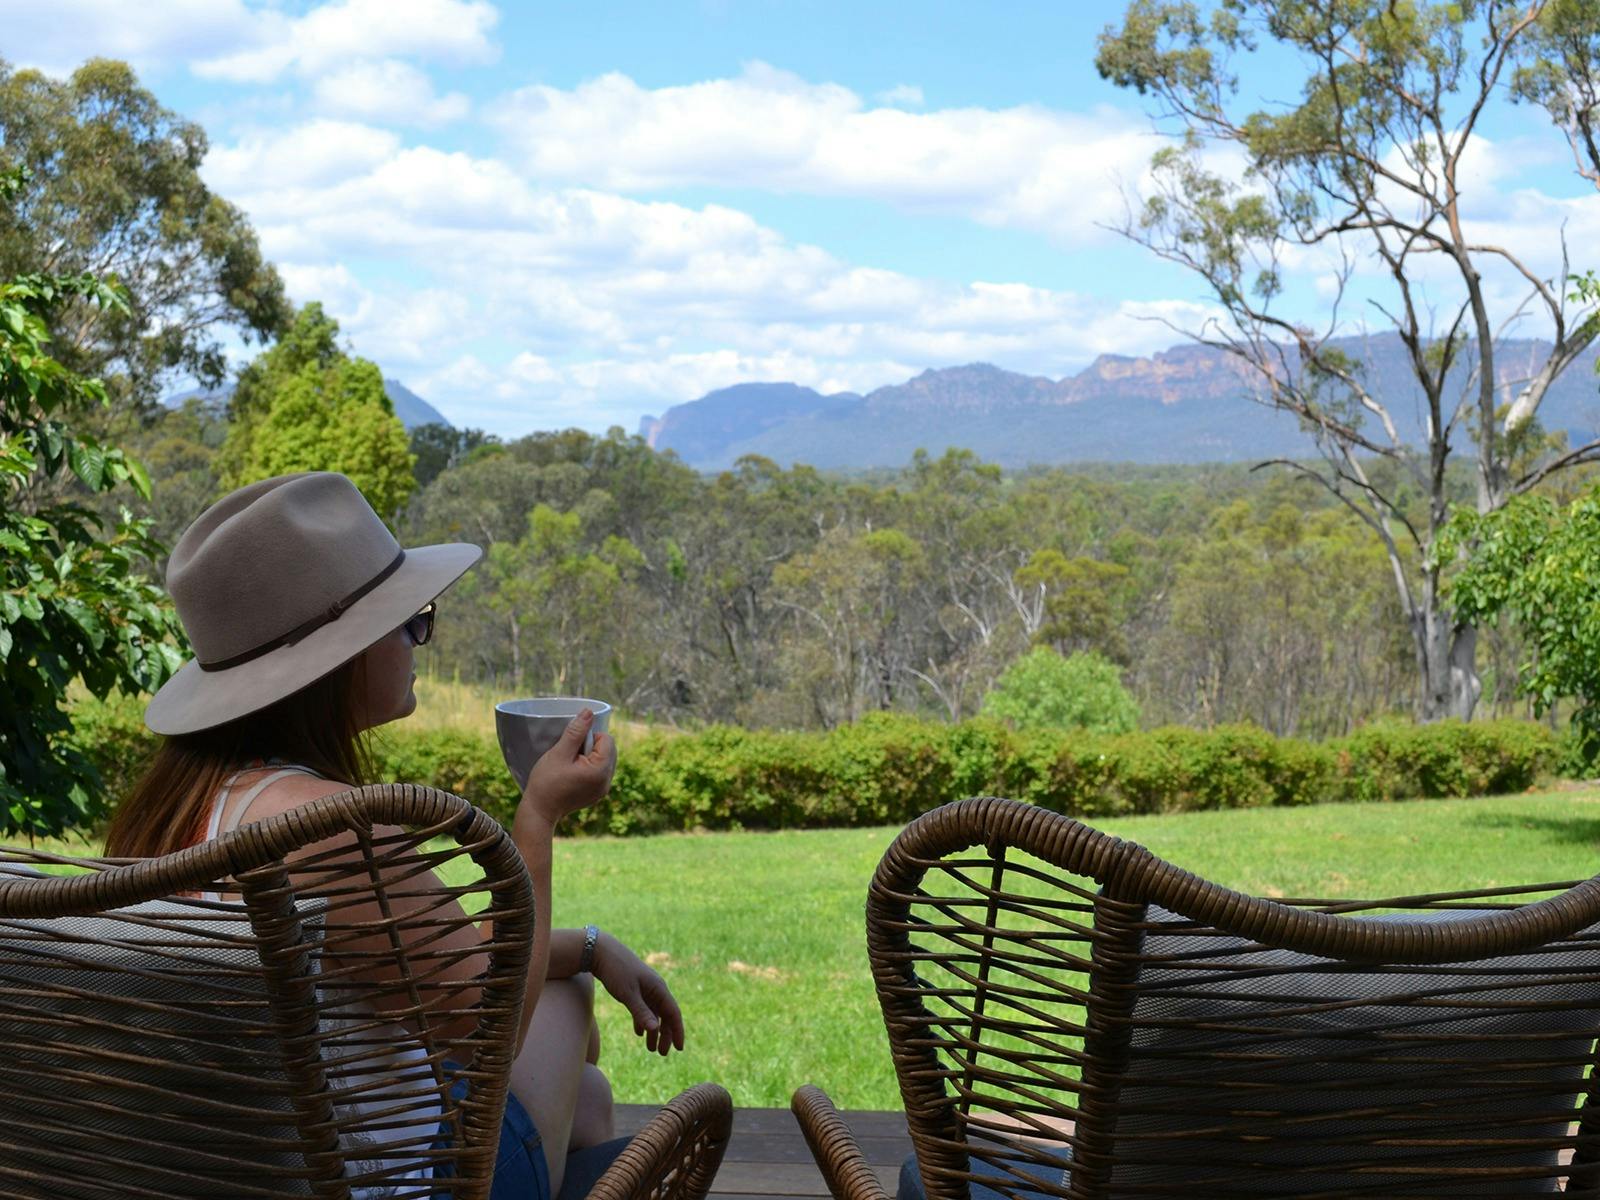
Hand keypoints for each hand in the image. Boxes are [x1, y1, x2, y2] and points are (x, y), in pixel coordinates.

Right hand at [517, 709, 615, 826]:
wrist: (539, 811)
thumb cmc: (546, 782)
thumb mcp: (559, 753)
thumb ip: (575, 732)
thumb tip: (589, 712)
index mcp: (600, 770)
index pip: (607, 739)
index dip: (589, 737)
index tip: (572, 746)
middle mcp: (607, 781)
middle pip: (609, 749)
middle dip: (591, 746)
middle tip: (570, 755)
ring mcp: (603, 789)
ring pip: (604, 760)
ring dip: (590, 756)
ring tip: (571, 764)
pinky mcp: (597, 794)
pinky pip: (600, 772)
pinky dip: (589, 767)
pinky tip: (573, 773)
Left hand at [592, 932, 684, 1056]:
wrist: (600, 950)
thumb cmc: (616, 971)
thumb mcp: (628, 994)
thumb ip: (641, 1012)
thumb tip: (656, 1030)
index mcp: (658, 988)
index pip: (673, 1013)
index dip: (677, 1031)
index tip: (679, 1049)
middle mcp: (655, 988)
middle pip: (665, 1015)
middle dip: (665, 1035)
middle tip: (662, 1053)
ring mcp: (646, 987)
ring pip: (654, 1013)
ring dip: (654, 1030)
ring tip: (651, 1048)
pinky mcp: (635, 987)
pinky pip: (644, 1007)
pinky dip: (643, 1021)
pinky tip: (639, 1032)